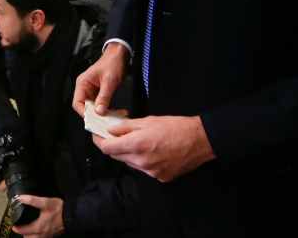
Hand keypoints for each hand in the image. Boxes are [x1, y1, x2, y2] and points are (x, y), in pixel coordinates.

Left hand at [11, 195, 63, 237]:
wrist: (72, 215)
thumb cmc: (58, 209)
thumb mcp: (45, 202)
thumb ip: (32, 200)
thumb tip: (20, 198)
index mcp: (38, 227)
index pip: (24, 231)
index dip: (17, 228)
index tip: (13, 225)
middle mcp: (42, 234)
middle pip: (28, 237)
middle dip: (23, 233)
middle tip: (20, 226)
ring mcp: (48, 235)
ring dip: (30, 236)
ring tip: (27, 229)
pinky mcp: (53, 234)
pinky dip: (36, 236)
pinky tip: (38, 229)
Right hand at [72, 42, 127, 116]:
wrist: (120, 56)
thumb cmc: (112, 64)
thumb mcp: (109, 81)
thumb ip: (104, 97)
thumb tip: (99, 112)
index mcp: (82, 84)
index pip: (78, 103)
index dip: (84, 113)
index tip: (95, 120)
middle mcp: (85, 89)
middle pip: (86, 107)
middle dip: (98, 115)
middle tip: (109, 121)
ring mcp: (93, 92)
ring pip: (95, 108)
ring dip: (106, 113)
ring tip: (118, 116)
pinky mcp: (100, 93)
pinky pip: (102, 105)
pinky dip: (110, 109)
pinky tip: (120, 112)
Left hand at [94, 114, 214, 181]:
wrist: (199, 140)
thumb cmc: (175, 126)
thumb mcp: (148, 120)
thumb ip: (126, 126)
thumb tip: (111, 130)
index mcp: (136, 145)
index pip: (107, 148)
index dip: (99, 141)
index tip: (98, 135)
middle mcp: (141, 162)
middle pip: (117, 156)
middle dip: (114, 146)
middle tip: (117, 136)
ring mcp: (151, 172)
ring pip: (130, 163)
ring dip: (129, 153)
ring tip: (139, 142)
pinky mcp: (160, 177)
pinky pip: (145, 170)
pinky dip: (143, 161)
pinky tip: (152, 151)